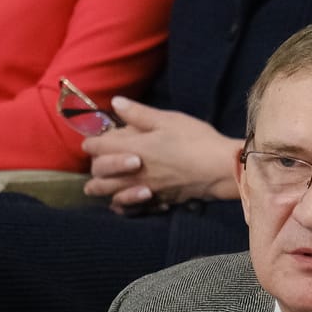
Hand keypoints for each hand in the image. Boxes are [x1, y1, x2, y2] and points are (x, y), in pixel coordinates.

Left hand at [81, 98, 241, 212]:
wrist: (219, 169)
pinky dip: (121, 204)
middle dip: (95, 164)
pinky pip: (128, 208)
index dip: (92, 142)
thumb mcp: (168, 120)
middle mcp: (132, 172)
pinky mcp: (154, 202)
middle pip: (98, 173)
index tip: (93, 140)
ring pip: (108, 194)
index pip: (98, 147)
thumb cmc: (195, 140)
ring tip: (101, 183)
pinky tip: (122, 199)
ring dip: (102, 187)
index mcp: (133, 148)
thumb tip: (115, 103)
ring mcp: (142, 190)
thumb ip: (138, 114)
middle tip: (99, 159)